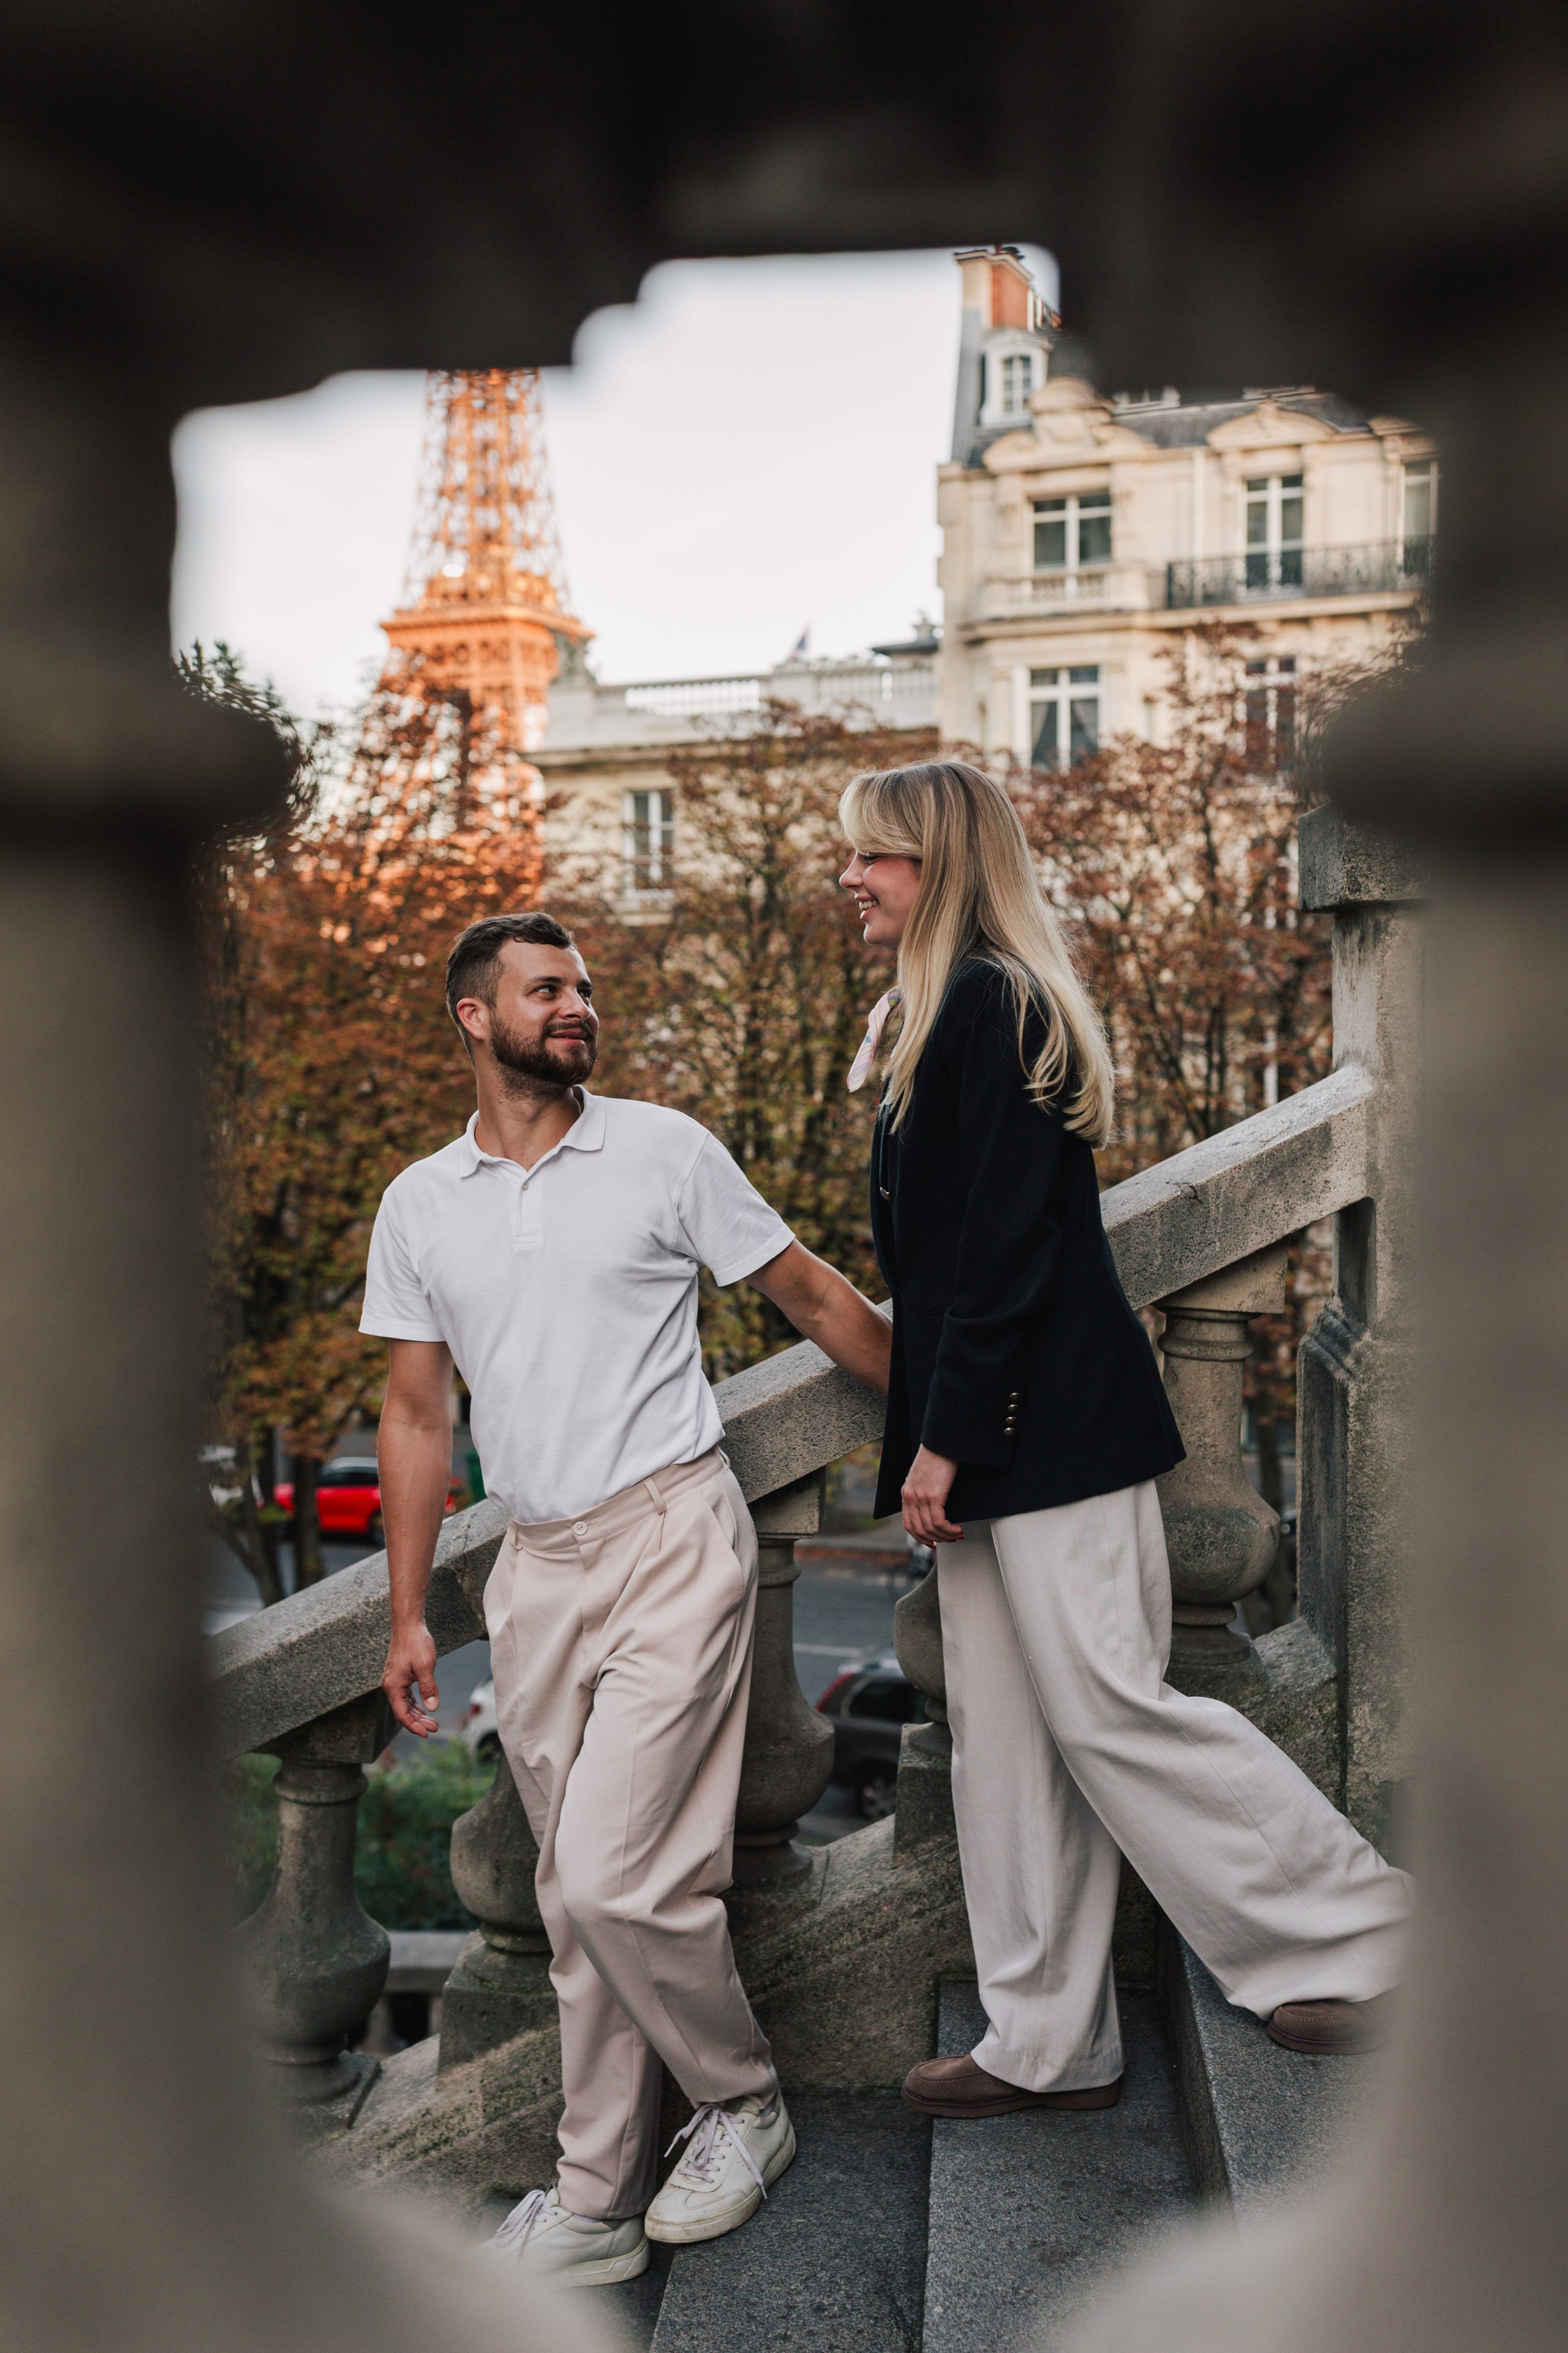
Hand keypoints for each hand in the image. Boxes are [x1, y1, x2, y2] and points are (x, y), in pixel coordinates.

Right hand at [383, 1619, 439, 1736]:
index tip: (427, 1733)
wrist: (408, 1625)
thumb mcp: (426, 1666)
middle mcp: (391, 1685)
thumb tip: (432, 1708)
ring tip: (432, 1721)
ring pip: (405, 1704)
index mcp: (393, 1686)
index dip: (414, 1726)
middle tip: (435, 1728)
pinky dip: (415, 1703)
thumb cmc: (416, 1643)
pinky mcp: (400, 1676)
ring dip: (418, 1714)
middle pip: (403, 1711)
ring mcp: (395, 1681)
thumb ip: (428, 1688)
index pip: (402, 1714)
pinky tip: (425, 1708)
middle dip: (419, 1722)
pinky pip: (406, 1695)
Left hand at [902, 1446, 962, 1545]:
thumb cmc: (936, 1457)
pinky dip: (948, 1529)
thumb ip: (922, 1492)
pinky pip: (939, 1521)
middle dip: (935, 1539)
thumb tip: (932, 1510)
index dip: (921, 1537)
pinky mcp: (933, 1495)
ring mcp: (920, 1497)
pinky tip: (957, 1528)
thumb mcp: (923, 1477)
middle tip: (949, 1539)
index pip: (908, 1525)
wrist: (941, 1443)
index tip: (933, 1542)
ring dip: (945, 1535)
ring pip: (929, 1528)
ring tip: (956, 1534)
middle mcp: (910, 1497)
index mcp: (906, 1493)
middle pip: (918, 1530)